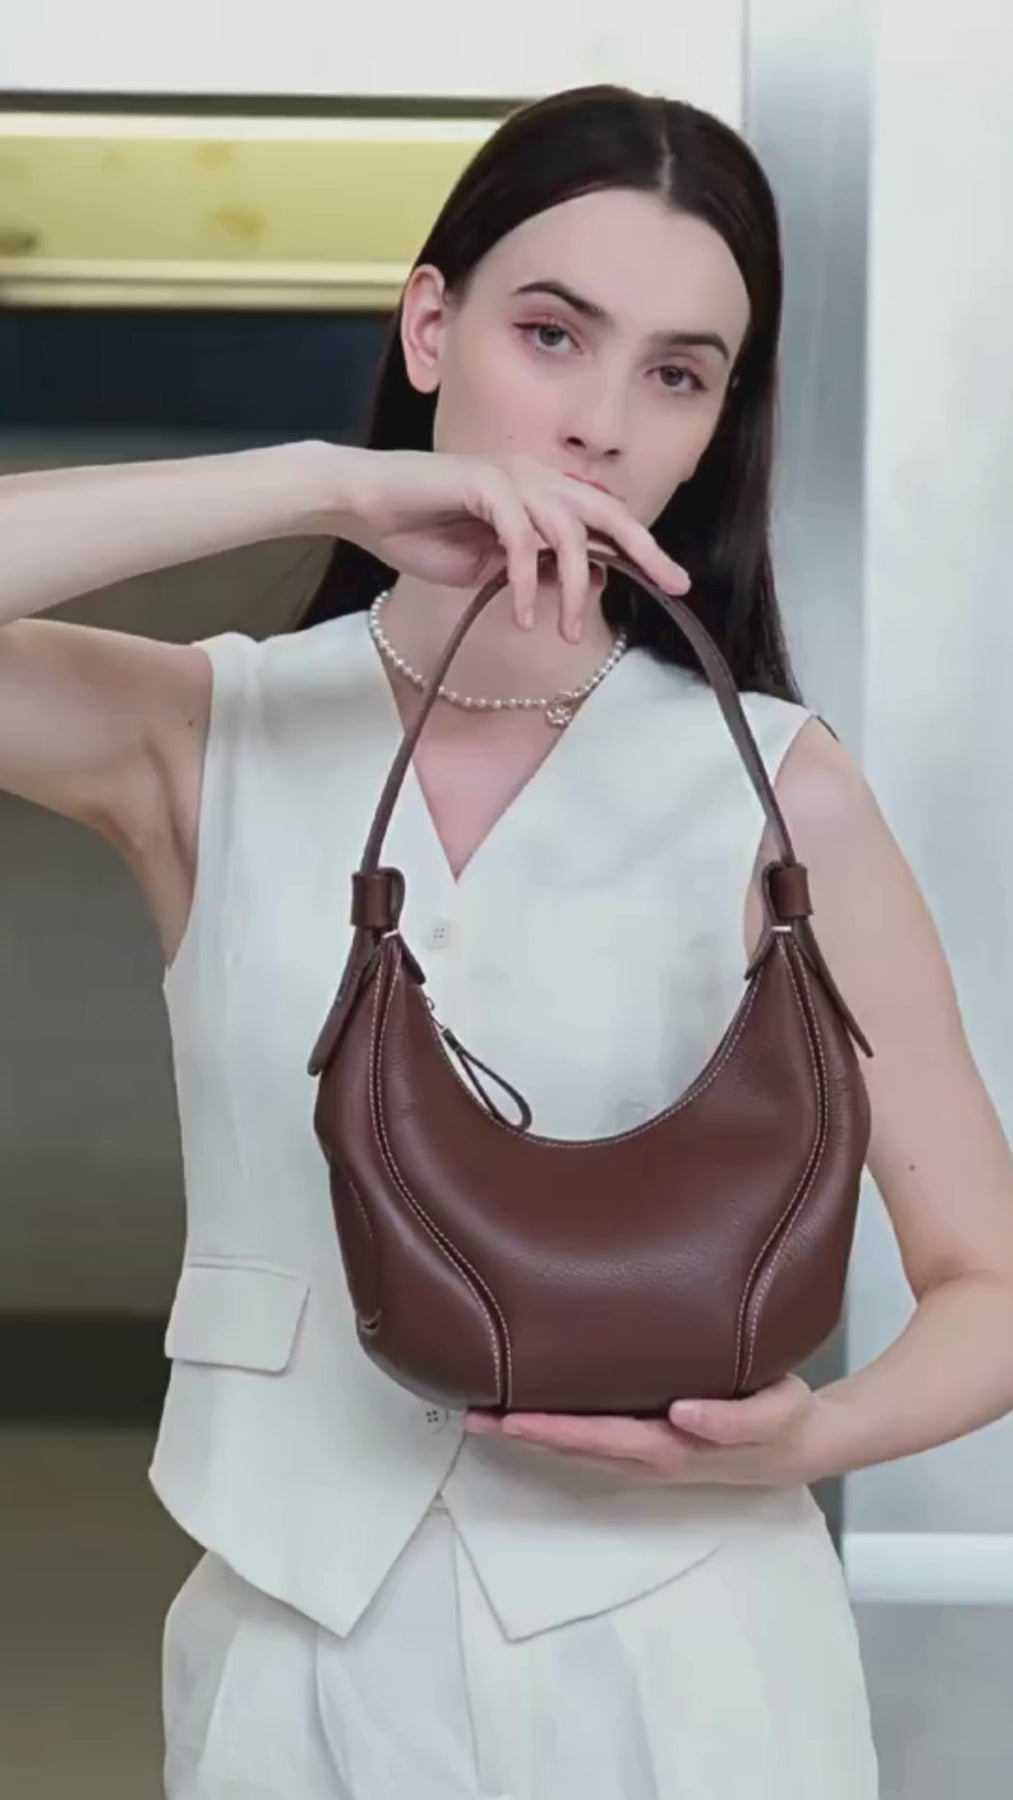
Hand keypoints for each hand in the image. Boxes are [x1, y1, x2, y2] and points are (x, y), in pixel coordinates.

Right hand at [342, 448, 690, 642]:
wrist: (365, 506)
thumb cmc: (421, 532)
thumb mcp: (490, 565)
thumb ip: (534, 569)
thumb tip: (579, 582)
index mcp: (540, 492)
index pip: (603, 519)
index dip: (641, 549)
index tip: (672, 583)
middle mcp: (534, 477)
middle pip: (605, 512)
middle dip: (644, 550)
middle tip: (672, 585)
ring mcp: (510, 476)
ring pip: (566, 530)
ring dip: (571, 587)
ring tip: (565, 632)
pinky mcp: (483, 483)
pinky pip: (520, 537)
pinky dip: (524, 581)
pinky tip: (521, 614)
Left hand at [464, 1375, 818, 1486]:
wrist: (800, 1445)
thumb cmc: (785, 1418)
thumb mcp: (776, 1411)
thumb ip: (733, 1417)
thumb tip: (681, 1413)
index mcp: (674, 1447)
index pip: (603, 1437)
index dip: (555, 1429)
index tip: (511, 1418)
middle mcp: (650, 1459)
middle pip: (576, 1449)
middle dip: (523, 1435)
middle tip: (471, 1417)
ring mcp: (646, 1459)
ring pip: (578, 1450)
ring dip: (531, 1437)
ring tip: (484, 1418)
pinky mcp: (648, 1448)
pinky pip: (592, 1444)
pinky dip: (556, 1434)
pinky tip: (532, 1417)